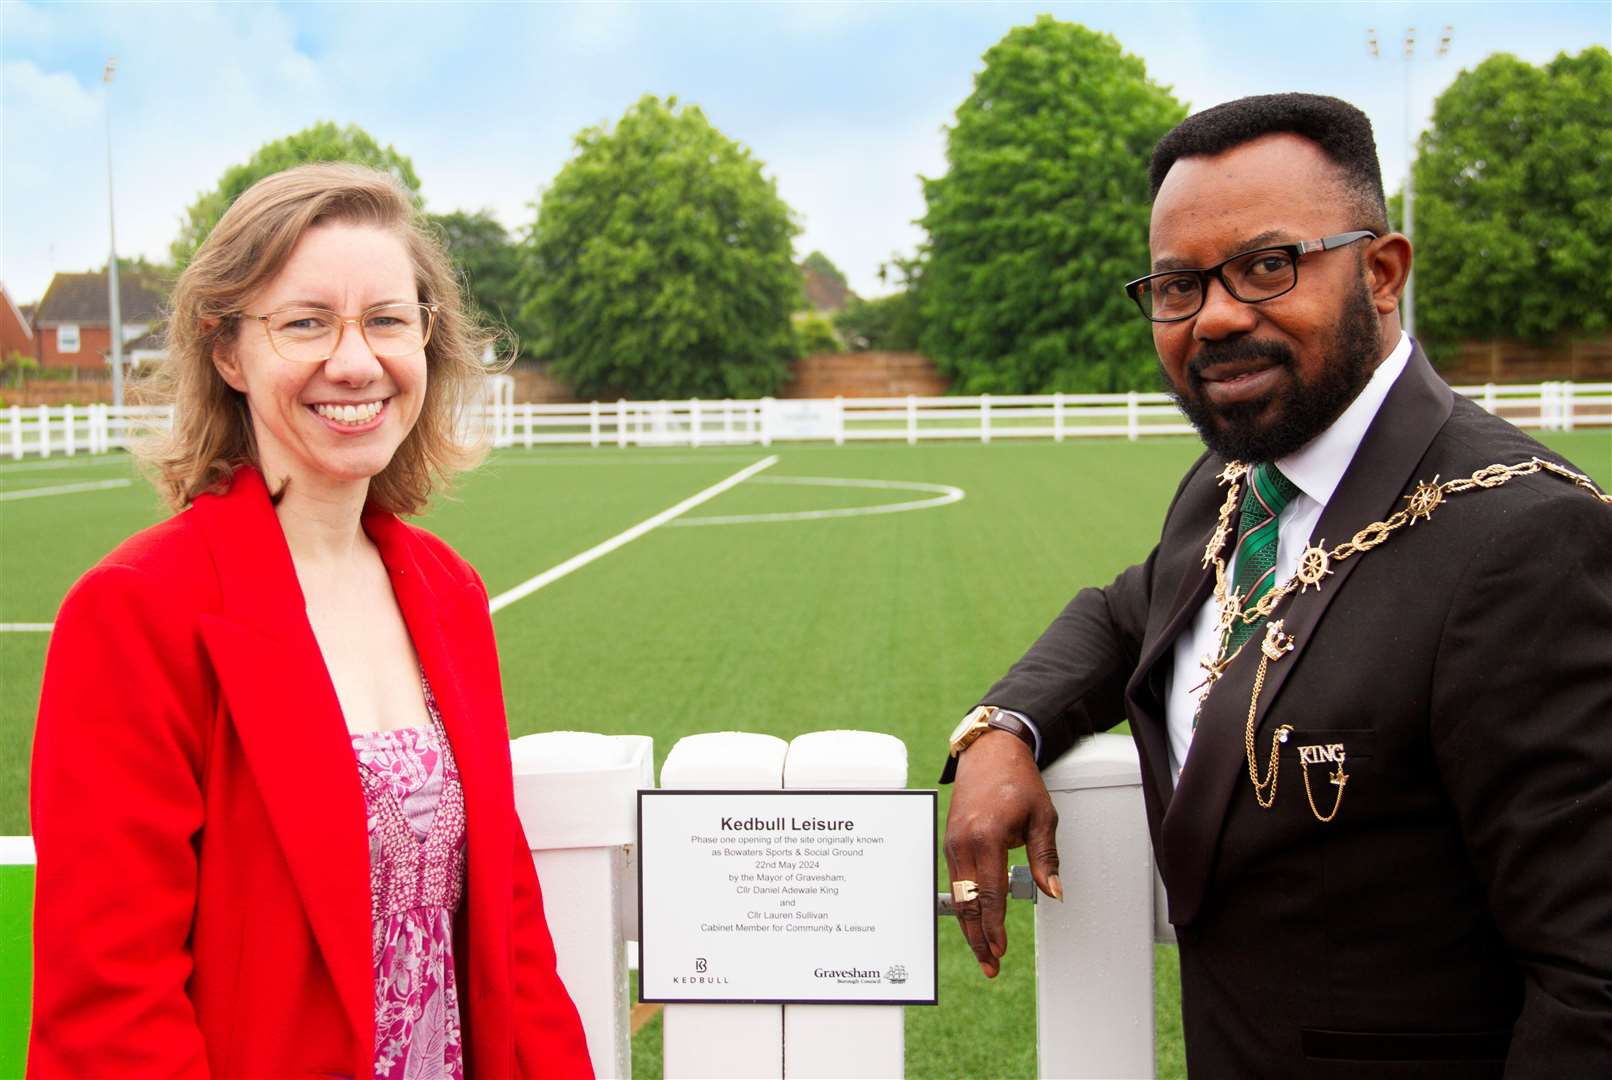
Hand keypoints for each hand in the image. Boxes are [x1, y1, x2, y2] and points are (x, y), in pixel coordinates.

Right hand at [944, 729, 1062, 977]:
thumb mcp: (1042, 817)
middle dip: (977, 937)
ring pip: (958, 895)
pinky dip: (964, 904)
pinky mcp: (950, 842)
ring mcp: (952, 843)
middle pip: (967, 903)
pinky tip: (974, 919)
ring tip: (982, 950)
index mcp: (987, 837)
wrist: (990, 753)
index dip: (994, 928)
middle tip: (990, 965)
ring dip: (969, 925)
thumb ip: (1045, 857)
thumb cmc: (1017, 781)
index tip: (1000, 951)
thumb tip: (1054, 892)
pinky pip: (956, 881)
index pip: (990, 895)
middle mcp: (963, 843)